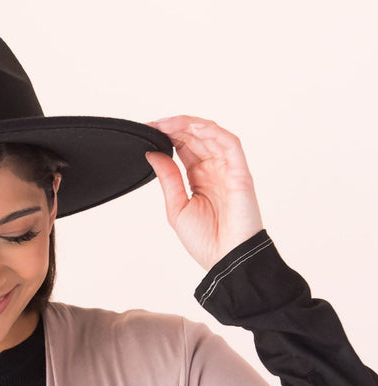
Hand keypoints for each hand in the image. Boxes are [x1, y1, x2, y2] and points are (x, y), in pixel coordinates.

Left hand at [144, 116, 264, 271]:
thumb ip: (167, 179)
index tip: (147, 131)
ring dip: (189, 126)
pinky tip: (192, 128)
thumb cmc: (206, 241)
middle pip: (196, 138)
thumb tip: (152, 153)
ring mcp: (228, 169)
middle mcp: (214, 169)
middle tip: (153, 125)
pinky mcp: (240, 172)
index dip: (168, 136)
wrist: (226, 260)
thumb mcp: (176, 208)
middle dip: (174, 127)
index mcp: (200, 178)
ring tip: (166, 124)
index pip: (184, 147)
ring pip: (211, 135)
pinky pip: (229, 143)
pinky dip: (211, 132)